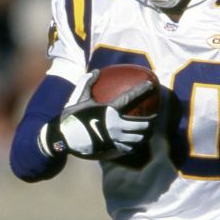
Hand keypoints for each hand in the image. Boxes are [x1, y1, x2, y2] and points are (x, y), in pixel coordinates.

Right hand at [41, 71, 155, 159]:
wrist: (64, 138)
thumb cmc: (72, 116)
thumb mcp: (79, 97)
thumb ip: (88, 83)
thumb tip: (96, 71)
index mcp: (110, 110)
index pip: (131, 98)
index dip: (142, 90)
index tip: (151, 85)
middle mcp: (116, 124)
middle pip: (142, 123)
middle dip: (152, 120)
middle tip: (155, 117)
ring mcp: (115, 138)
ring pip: (139, 137)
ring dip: (146, 133)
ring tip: (149, 130)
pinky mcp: (112, 148)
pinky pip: (129, 147)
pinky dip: (135, 144)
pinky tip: (137, 142)